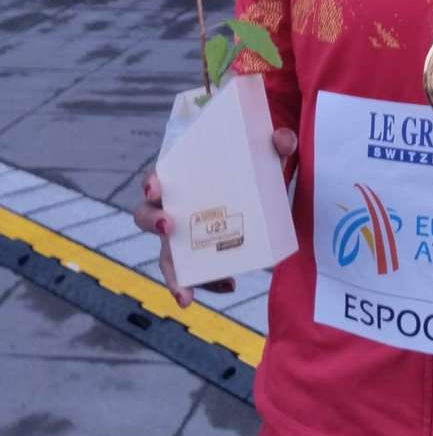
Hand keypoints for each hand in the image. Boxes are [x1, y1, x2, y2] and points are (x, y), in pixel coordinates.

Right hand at [133, 125, 297, 308]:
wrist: (258, 188)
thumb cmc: (247, 167)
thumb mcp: (263, 154)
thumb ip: (276, 142)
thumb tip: (283, 141)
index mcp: (180, 179)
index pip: (156, 178)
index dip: (151, 183)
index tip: (155, 188)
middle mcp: (174, 208)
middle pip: (147, 216)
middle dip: (152, 222)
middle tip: (169, 227)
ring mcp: (184, 235)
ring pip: (166, 256)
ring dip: (172, 275)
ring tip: (185, 294)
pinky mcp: (201, 255)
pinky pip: (196, 274)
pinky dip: (210, 283)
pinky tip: (230, 284)